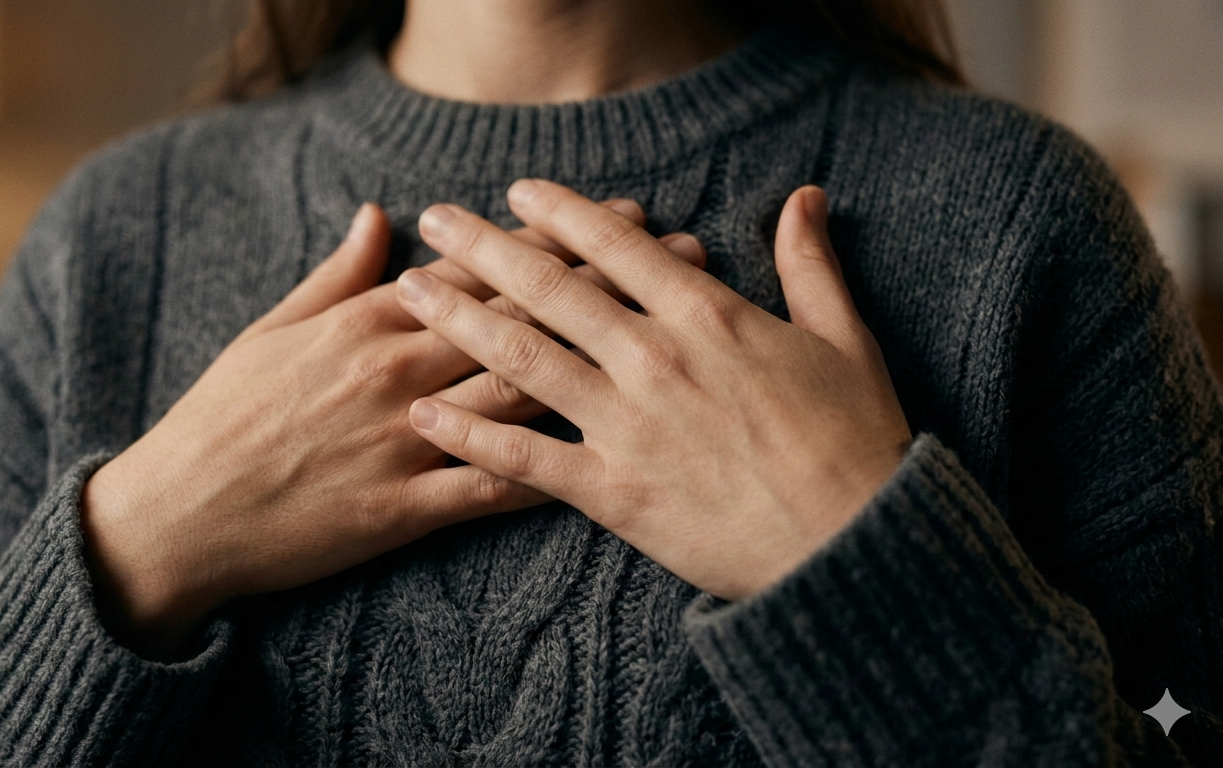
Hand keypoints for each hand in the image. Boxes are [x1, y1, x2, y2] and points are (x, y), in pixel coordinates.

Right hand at [80, 200, 706, 653]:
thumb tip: (380, 216)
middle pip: (522, 320)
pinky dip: (551, 470)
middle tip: (681, 258)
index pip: (483, 270)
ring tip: (672, 341)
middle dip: (609, 286)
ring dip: (604, 363)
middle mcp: (397, 371)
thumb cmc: (225, 416)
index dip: (560, 241)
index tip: (621, 217)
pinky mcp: (402, 509)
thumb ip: (337, 273)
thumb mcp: (272, 327)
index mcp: (369, 322)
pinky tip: (612, 457)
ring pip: (520, 393)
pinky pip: (489, 487)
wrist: (180, 512)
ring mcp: (403, 440)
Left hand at [396, 181, 911, 600]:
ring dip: (459, 319)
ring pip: (523, 358)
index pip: (618, 249)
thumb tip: (805, 196)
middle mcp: (654, 358)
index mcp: (708, 316)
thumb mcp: (844, 338)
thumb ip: (811, 264)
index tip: (518, 191)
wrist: (853, 543)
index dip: (562, 214)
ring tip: (409, 289)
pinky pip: (524, 458)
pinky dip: (468, 435)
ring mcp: (627, 424)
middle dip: (486, 248)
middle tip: (437, 218)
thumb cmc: (854, 440)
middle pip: (551, 289)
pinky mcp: (612, 491)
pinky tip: (422, 415)